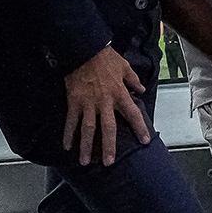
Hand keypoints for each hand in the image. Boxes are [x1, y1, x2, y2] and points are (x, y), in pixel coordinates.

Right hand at [60, 47, 154, 166]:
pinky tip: (66, 146)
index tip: (145, 141)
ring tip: (84, 162)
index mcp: (119, 94)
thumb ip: (133, 80)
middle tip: (108, 163)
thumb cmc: (105, 57)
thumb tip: (141, 90)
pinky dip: (68, 133)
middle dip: (109, 146)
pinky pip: (71, 121)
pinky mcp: (74, 101)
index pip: (133, 114)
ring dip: (86, 146)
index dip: (140, 128)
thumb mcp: (124, 67)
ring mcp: (88, 103)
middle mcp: (104, 102)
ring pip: (88, 129)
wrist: (85, 49)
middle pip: (108, 128)